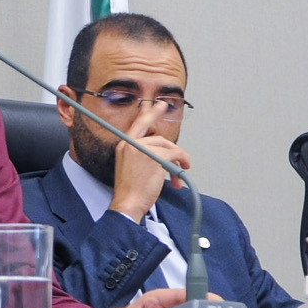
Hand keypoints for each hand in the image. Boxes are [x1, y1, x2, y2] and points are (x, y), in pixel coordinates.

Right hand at [109, 101, 190, 220]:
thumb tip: (163, 153)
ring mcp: (143, 150)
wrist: (128, 203)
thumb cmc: (129, 190)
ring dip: (178, 161)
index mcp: (124, 146)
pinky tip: (177, 178)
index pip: (139, 124)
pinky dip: (180, 164)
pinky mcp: (155, 157)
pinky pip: (175, 155)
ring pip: (169, 148)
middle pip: (159, 139)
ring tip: (179, 174)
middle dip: (173, 151)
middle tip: (183, 159)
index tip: (159, 104)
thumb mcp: (131, 167)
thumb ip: (143, 155)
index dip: (150, 113)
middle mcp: (132, 145)